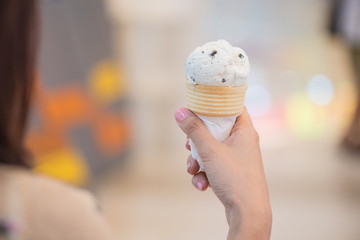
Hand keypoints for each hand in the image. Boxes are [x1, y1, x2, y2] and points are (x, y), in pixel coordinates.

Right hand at [175, 107, 271, 239]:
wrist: (247, 214)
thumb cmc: (235, 179)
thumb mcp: (211, 151)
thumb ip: (195, 130)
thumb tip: (180, 111)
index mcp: (244, 130)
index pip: (231, 106)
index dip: (214, 104)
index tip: (197, 106)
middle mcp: (242, 142)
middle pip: (215, 129)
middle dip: (197, 140)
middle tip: (189, 145)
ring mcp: (237, 158)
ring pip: (210, 149)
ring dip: (197, 160)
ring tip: (193, 170)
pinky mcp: (231, 172)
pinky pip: (213, 165)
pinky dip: (204, 173)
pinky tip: (202, 184)